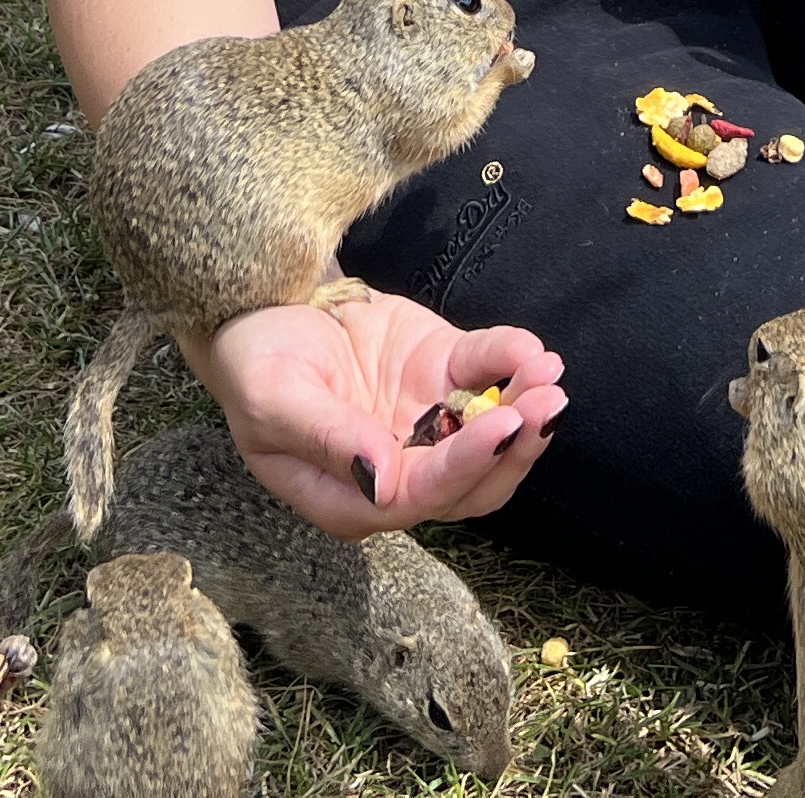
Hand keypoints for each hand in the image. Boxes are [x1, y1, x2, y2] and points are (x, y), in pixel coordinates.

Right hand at [198, 291, 565, 538]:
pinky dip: (511, 361)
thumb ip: (327, 440)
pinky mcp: (443, 375)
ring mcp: (427, 424)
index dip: (464, 467)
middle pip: (473, 482)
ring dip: (527, 412)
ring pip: (493, 436)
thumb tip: (383, 481)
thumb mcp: (273, 400)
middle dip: (514, 448)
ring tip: (548, 375)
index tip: (501, 428)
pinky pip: (486, 374)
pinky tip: (530, 349)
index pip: (419, 497)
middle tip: (545, 405)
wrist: (264, 307)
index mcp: (353, 497)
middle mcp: (400, 471)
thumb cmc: (256, 365)